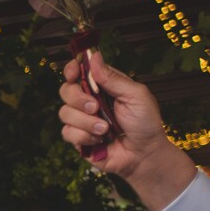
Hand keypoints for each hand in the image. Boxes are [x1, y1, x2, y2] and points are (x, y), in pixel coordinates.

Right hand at [60, 52, 196, 210]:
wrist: (144, 154)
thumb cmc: (145, 123)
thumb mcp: (136, 95)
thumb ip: (113, 78)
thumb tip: (95, 57)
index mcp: (102, 87)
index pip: (79, 72)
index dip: (72, 70)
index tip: (73, 72)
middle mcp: (89, 101)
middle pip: (65, 90)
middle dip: (77, 99)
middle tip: (95, 107)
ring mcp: (81, 120)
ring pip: (64, 113)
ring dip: (86, 122)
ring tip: (106, 130)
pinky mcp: (77, 139)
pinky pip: (67, 133)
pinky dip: (84, 137)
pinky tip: (99, 141)